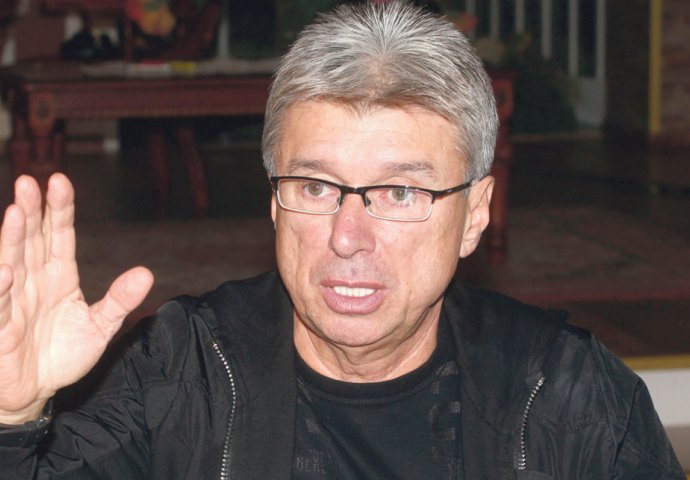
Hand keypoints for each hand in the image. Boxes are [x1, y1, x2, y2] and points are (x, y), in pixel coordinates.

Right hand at [0, 174, 153, 423]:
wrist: (36, 392)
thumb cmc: (63, 354)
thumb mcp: (101, 326)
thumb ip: (120, 300)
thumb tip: (146, 273)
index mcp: (59, 275)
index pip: (59, 235)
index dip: (59, 209)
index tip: (60, 181)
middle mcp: (33, 280)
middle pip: (32, 240)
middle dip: (32, 211)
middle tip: (31, 182)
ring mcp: (13, 300)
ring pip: (12, 261)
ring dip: (13, 237)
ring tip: (17, 212)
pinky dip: (0, 287)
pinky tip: (5, 270)